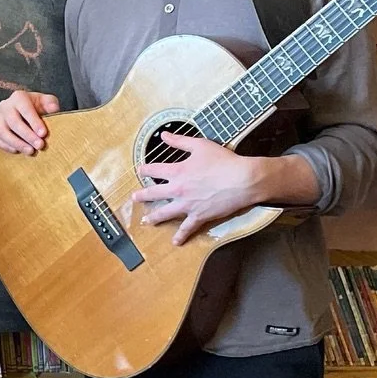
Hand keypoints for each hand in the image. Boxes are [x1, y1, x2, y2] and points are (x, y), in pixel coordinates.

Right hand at [0, 89, 60, 153]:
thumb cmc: (38, 108)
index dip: (34, 122)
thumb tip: (53, 108)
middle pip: (13, 122)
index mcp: (18, 97)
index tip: (43, 134)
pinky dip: (6, 146)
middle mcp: (5, 106)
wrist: (27, 115)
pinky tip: (18, 151)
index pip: (25, 109)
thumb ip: (51, 103)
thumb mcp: (47, 102)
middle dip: (27, 135)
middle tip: (40, 145)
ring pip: (3, 132)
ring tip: (31, 151)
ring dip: (17, 143)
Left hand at [129, 136, 266, 243]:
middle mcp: (178, 190)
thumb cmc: (223, 160)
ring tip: (146, 221)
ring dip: (154, 217)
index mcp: (177, 171)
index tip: (140, 170)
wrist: (242, 179)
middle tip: (134, 198)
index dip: (145, 170)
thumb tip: (164, 135)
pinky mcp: (199, 216)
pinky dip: (181, 236)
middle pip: (154, 194)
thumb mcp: (200, 145)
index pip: (154, 170)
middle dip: (142, 196)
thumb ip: (179, 141)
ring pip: (165, 213)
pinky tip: (175, 242)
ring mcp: (187, 205)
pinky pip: (187, 228)